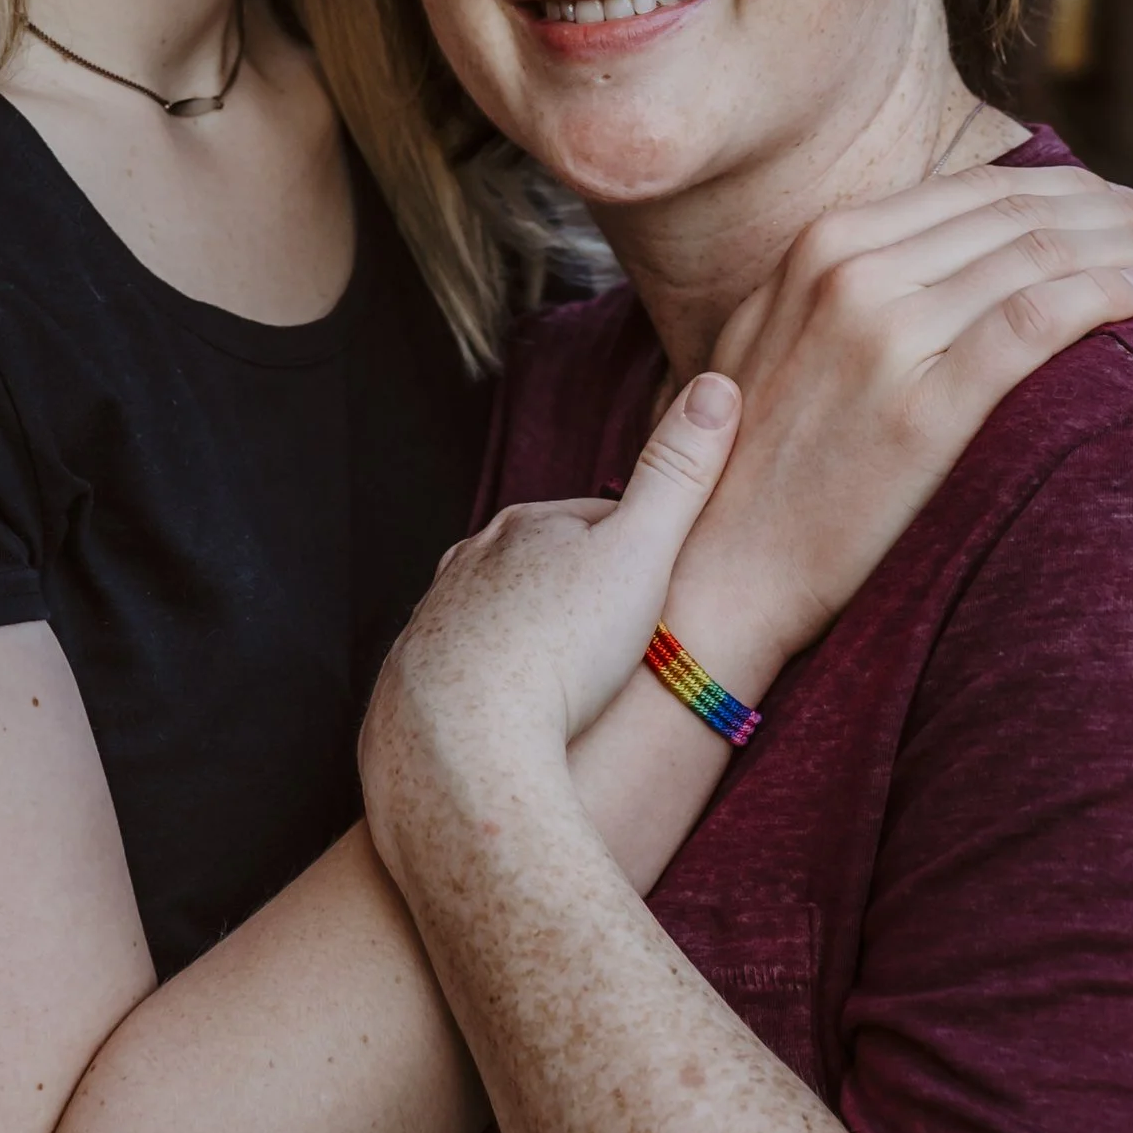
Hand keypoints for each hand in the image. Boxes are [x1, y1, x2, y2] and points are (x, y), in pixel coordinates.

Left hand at [362, 375, 743, 889]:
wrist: (463, 749)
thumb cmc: (562, 648)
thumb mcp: (642, 555)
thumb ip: (679, 476)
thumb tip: (720, 383)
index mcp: (525, 526)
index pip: (596, 519)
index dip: (640, 545)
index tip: (669, 576)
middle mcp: (469, 565)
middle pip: (540, 567)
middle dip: (582, 589)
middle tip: (631, 633)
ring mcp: (435, 626)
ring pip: (498, 619)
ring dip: (535, 640)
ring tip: (577, 679)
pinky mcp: (412, 688)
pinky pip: (466, 679)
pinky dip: (496, 690)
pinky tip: (522, 719)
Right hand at [668, 163, 1132, 693]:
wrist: (717, 570)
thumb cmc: (754, 465)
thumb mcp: (778, 336)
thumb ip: (852, 282)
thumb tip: (951, 253)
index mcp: (822, 246)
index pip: (979, 191)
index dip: (1072, 192)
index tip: (1129, 213)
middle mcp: (852, 271)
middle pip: (1022, 212)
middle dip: (1121, 213)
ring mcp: (886, 334)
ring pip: (1041, 254)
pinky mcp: (921, 407)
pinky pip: (1035, 321)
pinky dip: (1102, 294)